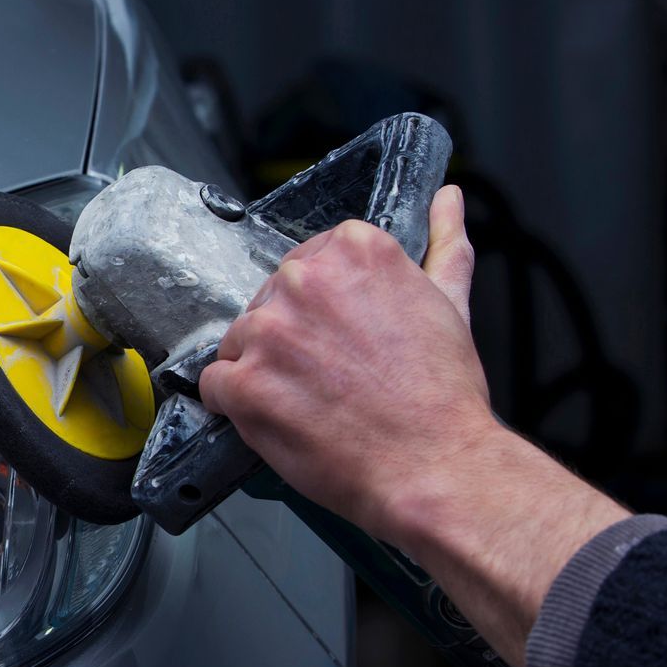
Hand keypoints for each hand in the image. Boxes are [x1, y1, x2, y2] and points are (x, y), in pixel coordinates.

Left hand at [198, 186, 629, 666]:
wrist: (436, 466)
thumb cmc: (442, 396)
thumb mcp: (451, 302)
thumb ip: (443, 242)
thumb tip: (446, 200)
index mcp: (353, 251)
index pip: (306, 265)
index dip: (321, 311)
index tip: (340, 338)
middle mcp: (304, 282)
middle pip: (269, 304)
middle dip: (292, 340)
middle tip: (333, 377)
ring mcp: (270, 332)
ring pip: (240, 344)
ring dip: (264, 373)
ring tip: (313, 402)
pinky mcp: (245, 383)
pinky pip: (215, 385)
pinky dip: (236, 406)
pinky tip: (279, 418)